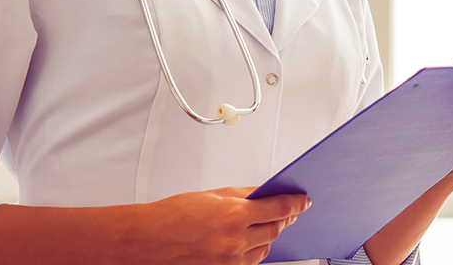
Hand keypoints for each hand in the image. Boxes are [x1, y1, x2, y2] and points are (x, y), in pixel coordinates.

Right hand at [131, 186, 310, 264]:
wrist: (148, 239)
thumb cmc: (174, 215)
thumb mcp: (214, 195)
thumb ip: (244, 195)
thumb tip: (267, 193)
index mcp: (234, 214)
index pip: (279, 208)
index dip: (296, 203)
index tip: (304, 200)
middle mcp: (235, 240)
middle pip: (275, 229)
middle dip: (284, 218)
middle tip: (288, 210)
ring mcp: (229, 260)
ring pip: (265, 248)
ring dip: (269, 235)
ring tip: (264, 224)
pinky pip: (250, 262)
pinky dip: (254, 250)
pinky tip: (249, 240)